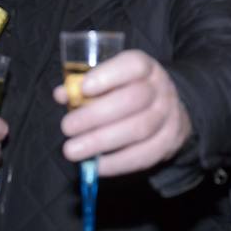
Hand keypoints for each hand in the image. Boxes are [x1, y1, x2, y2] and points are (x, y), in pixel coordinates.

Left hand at [52, 50, 192, 175]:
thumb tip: (62, 94)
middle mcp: (161, 89)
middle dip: (96, 115)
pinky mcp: (168, 143)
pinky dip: (117, 162)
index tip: (83, 88)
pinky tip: (95, 165)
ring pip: (138, 129)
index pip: (134, 65)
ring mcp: (168, 117)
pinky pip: (144, 155)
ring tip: (72, 150)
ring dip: (101, 141)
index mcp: (147, 68)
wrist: (168, 113)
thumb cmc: (129, 92)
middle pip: (133, 99)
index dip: (108, 75)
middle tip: (67, 127)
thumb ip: (85, 85)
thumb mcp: (112, 81)